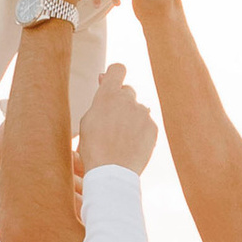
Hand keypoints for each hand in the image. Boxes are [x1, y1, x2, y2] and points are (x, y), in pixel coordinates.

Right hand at [77, 61, 157, 175]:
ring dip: (131, 119)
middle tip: (112, 122)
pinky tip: (131, 146)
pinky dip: (140, 132)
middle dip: (121, 102)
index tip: (111, 82)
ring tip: (121, 140)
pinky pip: (146, 125)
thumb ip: (99, 99)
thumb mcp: (87, 120)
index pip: (117, 69)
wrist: (112, 172)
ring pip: (137, 110)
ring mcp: (143, 113)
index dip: (114, 74)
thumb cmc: (94, 148)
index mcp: (107, 95)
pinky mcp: (153, 127)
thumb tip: (104, 79)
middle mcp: (127, 100)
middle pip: (128, 91)